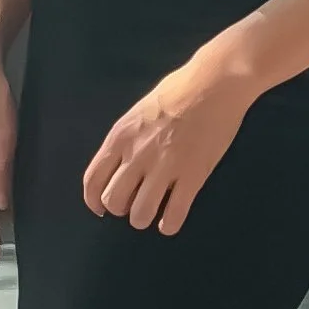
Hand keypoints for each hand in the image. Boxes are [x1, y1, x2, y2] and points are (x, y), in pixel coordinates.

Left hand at [82, 53, 253, 234]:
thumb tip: (121, 162)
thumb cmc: (179, 89)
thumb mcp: (139, 111)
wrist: (215, 83)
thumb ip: (127, 139)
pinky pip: (174, 214)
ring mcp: (165, 166)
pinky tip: (170, 222)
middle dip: (122, 208)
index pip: (93, 180)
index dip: (94, 201)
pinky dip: (169, 225)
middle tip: (134, 204)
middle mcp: (137, 154)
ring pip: (141, 214)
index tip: (101, 209)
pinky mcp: (193, 175)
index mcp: (121, 136)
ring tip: (153, 213)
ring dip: (144, 218)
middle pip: (114, 201)